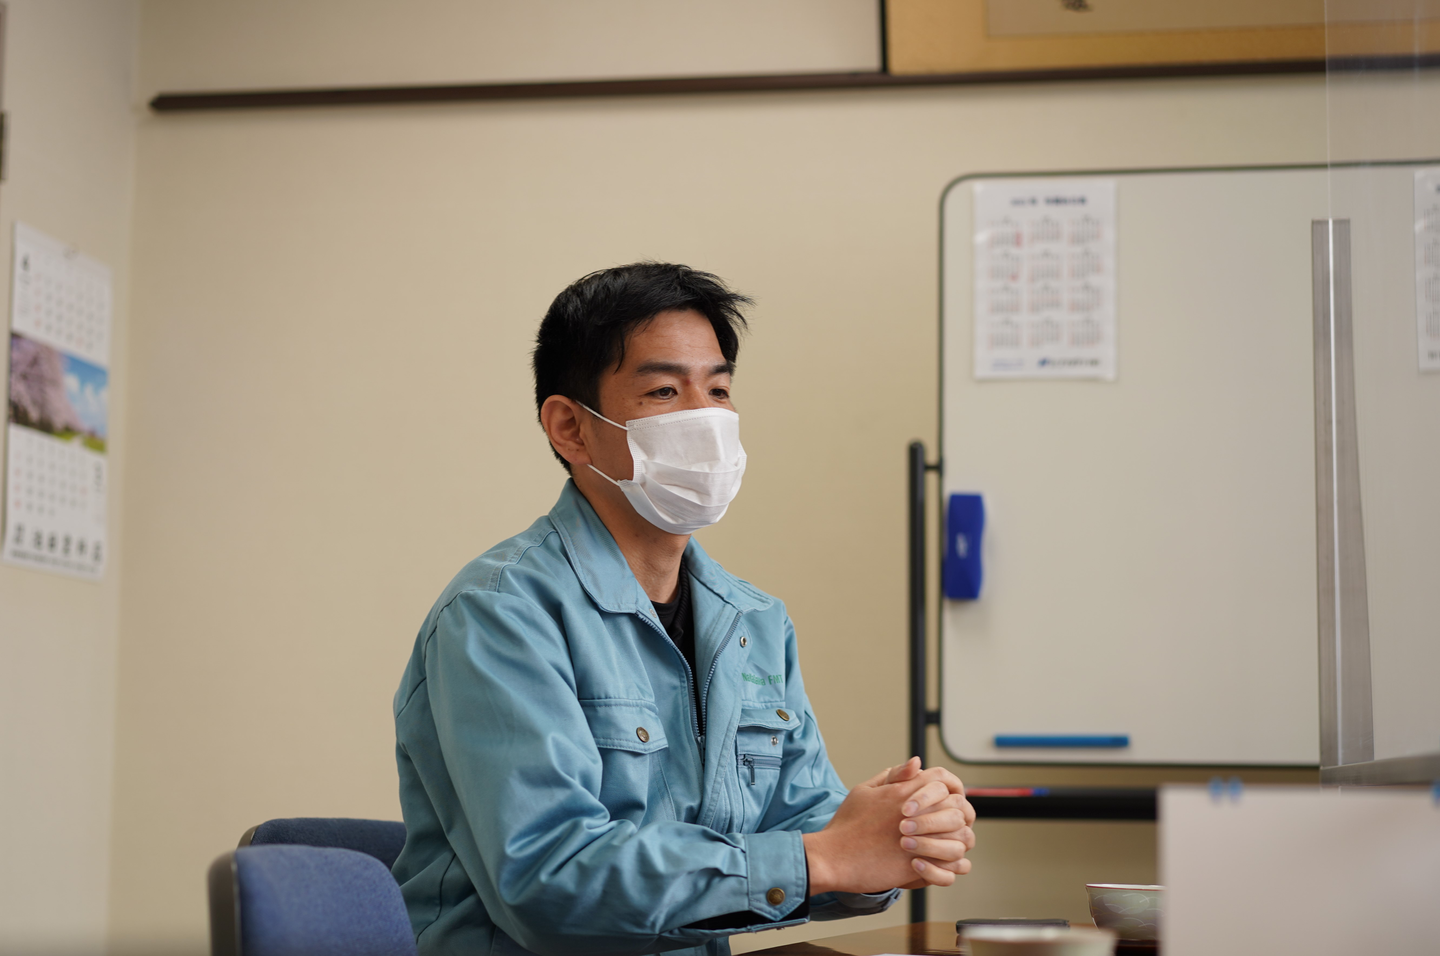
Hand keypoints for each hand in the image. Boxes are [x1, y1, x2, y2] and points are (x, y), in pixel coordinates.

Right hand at [803, 759, 974, 893]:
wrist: (833, 857)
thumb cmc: (847, 824)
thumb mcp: (865, 790)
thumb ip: (893, 776)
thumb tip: (916, 763)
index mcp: (902, 792)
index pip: (942, 779)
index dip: (949, 786)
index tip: (946, 797)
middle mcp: (915, 814)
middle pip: (956, 806)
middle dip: (958, 813)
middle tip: (951, 823)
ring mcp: (918, 841)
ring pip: (960, 837)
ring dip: (957, 839)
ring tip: (948, 843)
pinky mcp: (917, 866)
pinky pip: (951, 865)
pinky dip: (951, 864)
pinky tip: (941, 862)